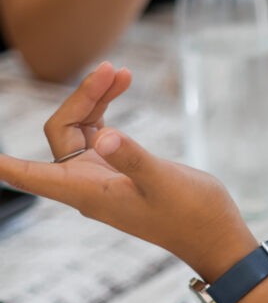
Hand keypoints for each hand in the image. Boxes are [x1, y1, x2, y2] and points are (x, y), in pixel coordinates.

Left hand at [0, 63, 256, 281]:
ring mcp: (102, 176)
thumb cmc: (191, 213)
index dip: (1, 163)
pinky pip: (99, 134)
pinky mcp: (120, 170)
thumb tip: (105, 135)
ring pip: (80, 129)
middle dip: (81, 97)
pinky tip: (122, 90)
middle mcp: (86, 183)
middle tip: (113, 70)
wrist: (213, 233)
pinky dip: (107, 109)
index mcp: (86, 191)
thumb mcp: (164, 181)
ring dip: (96, 99)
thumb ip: (132, 157)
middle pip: (60, 132)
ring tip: (122, 73)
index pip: (26, 175)